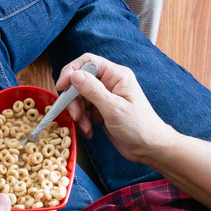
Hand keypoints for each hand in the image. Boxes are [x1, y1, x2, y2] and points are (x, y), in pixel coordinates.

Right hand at [55, 53, 177, 162]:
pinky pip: (85, 111)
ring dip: (79, 113)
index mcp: (117, 75)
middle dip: (74, 100)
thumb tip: (74, 75)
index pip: (88, 62)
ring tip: (86, 127)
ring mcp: (106, 97)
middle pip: (80, 82)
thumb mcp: (113, 108)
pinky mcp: (102, 110)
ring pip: (80, 98)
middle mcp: (110, 83)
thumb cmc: (139, 127)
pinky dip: (83, 121)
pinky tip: (90, 131)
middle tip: (76, 116)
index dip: (71, 71)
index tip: (61, 86)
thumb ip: (93, 90)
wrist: (149, 148)